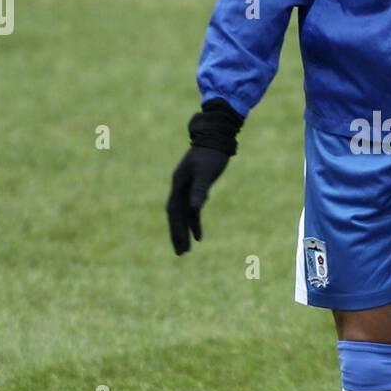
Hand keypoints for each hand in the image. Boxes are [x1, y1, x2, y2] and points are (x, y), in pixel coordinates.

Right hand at [166, 98, 243, 254]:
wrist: (216, 137)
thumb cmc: (211, 154)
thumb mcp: (206, 172)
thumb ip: (200, 190)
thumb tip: (194, 209)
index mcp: (178, 183)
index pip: (175, 211)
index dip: (176, 229)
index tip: (180, 245)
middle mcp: (179, 186)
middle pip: (175, 215)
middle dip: (177, 234)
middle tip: (181, 253)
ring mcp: (185, 187)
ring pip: (182, 214)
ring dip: (184, 231)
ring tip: (186, 250)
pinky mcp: (194, 187)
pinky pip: (191, 208)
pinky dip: (194, 221)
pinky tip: (198, 234)